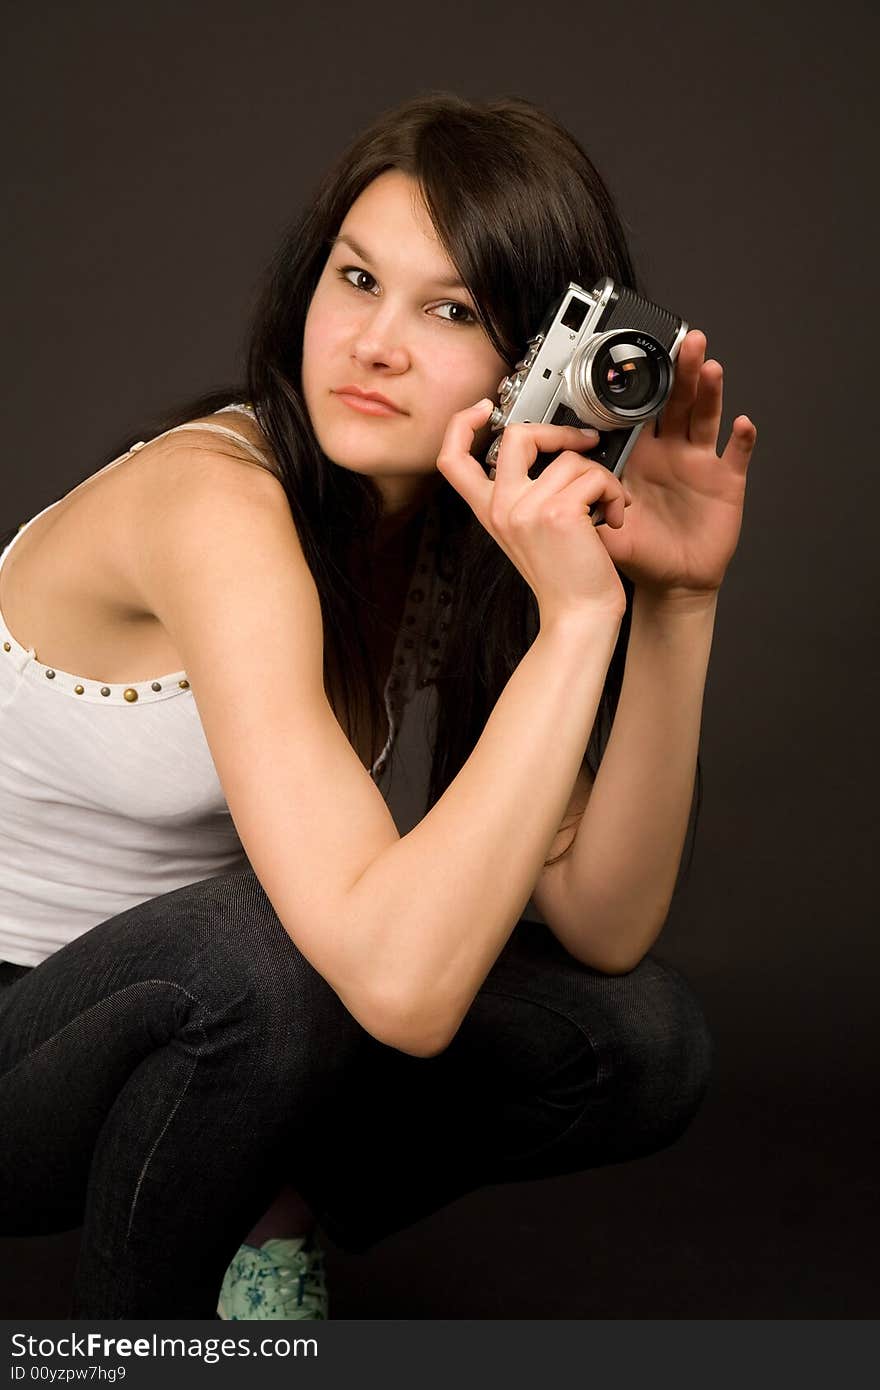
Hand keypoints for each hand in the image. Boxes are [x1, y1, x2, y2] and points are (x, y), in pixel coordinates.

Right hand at [435, 401, 630, 623]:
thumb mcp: (530, 532)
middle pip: (515, 436)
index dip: (462, 424)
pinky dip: (613, 493)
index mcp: (490, 511)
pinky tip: (612, 517)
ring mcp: (526, 508)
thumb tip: (556, 450)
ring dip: (600, 478)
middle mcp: (501, 507)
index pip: (452, 459)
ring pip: (570, 457)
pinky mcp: (558, 512)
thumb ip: (525, 495)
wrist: (578, 615)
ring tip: (606, 507)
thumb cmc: (564, 577)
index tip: (483, 408)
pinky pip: (594, 475)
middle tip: (583, 442)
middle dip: (557, 431)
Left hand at [596, 329, 757, 599]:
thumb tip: (544, 484)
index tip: (640, 355)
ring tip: (710, 366)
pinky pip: (737, 456)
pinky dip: (743, 440)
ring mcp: (700, 464)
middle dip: (681, 370)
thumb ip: (575, 502)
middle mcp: (671, 452)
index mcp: (639, 455)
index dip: (643, 383)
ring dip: (710, 391)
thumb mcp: (598, 526)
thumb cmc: (637, 553)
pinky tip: (742, 425)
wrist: (670, 583)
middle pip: (677, 401)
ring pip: (706, 417)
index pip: (641, 410)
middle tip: (685, 341)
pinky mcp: (726, 482)